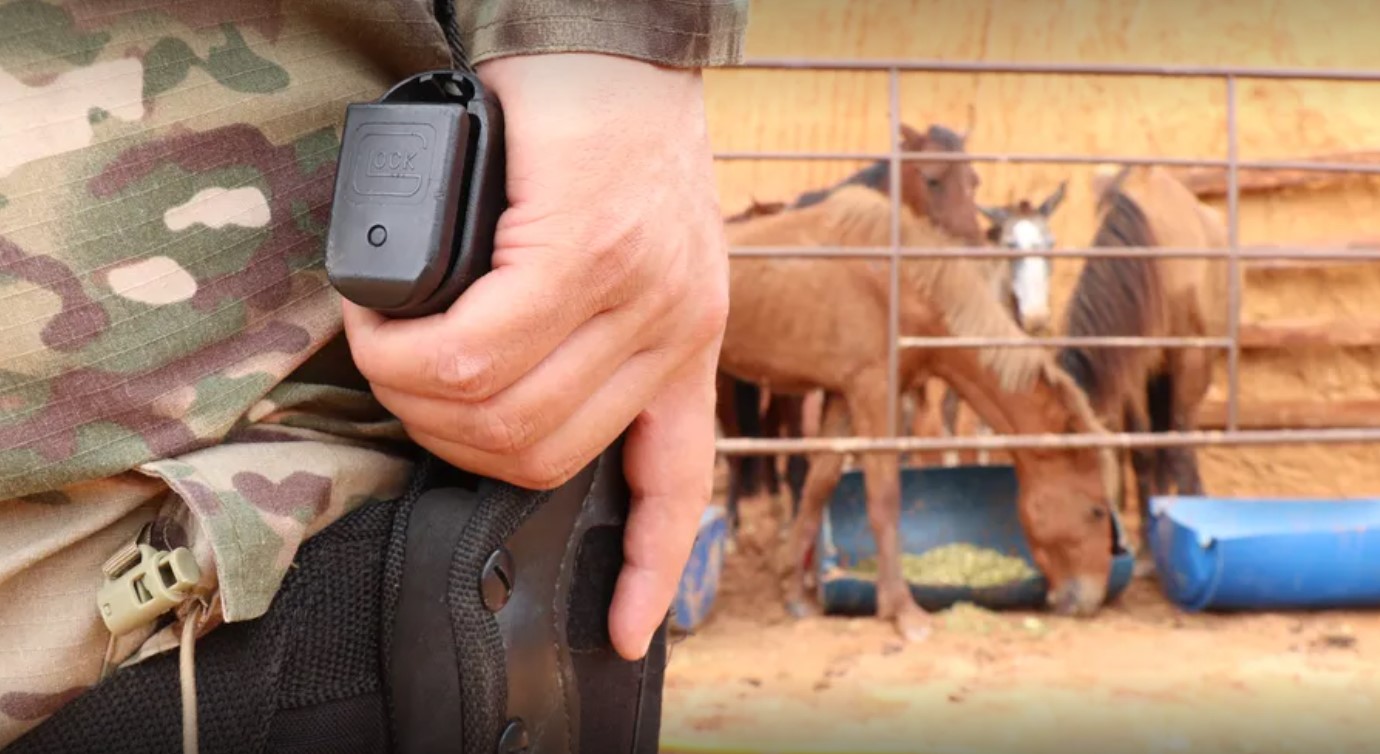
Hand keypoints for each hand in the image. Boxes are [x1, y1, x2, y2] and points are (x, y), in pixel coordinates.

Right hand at [340, 53, 729, 660]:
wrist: (612, 37)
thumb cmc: (608, 137)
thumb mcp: (641, 251)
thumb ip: (598, 333)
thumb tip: (510, 395)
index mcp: (690, 341)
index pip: (678, 481)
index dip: (646, 566)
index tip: (620, 627)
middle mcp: (673, 328)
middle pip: (538, 456)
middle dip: (446, 440)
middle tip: (407, 383)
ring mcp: (630, 292)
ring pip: (495, 411)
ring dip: (412, 394)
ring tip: (387, 344)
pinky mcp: (577, 248)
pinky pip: (475, 351)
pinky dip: (406, 347)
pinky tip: (384, 316)